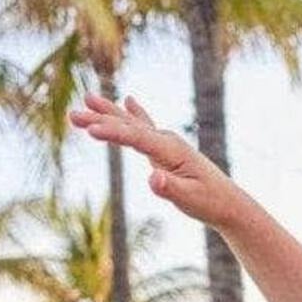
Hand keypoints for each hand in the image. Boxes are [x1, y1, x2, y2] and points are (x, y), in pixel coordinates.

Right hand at [67, 91, 245, 229]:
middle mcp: (167, 141)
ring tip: (86, 98)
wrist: (229, 203)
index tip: (90, 131)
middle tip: (72, 115)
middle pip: (128, 126)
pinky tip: (127, 100)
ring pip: (132, 124)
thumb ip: (170, 189)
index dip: (113, 134)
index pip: (136, 138)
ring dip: (109, 113)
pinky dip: (132, 114)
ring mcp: (167, 143)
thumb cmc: (209, 202)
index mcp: (171, 150)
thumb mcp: (189, 200)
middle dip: (100, 119)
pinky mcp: (166, 150)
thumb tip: (153, 180)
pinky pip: (144, 128)